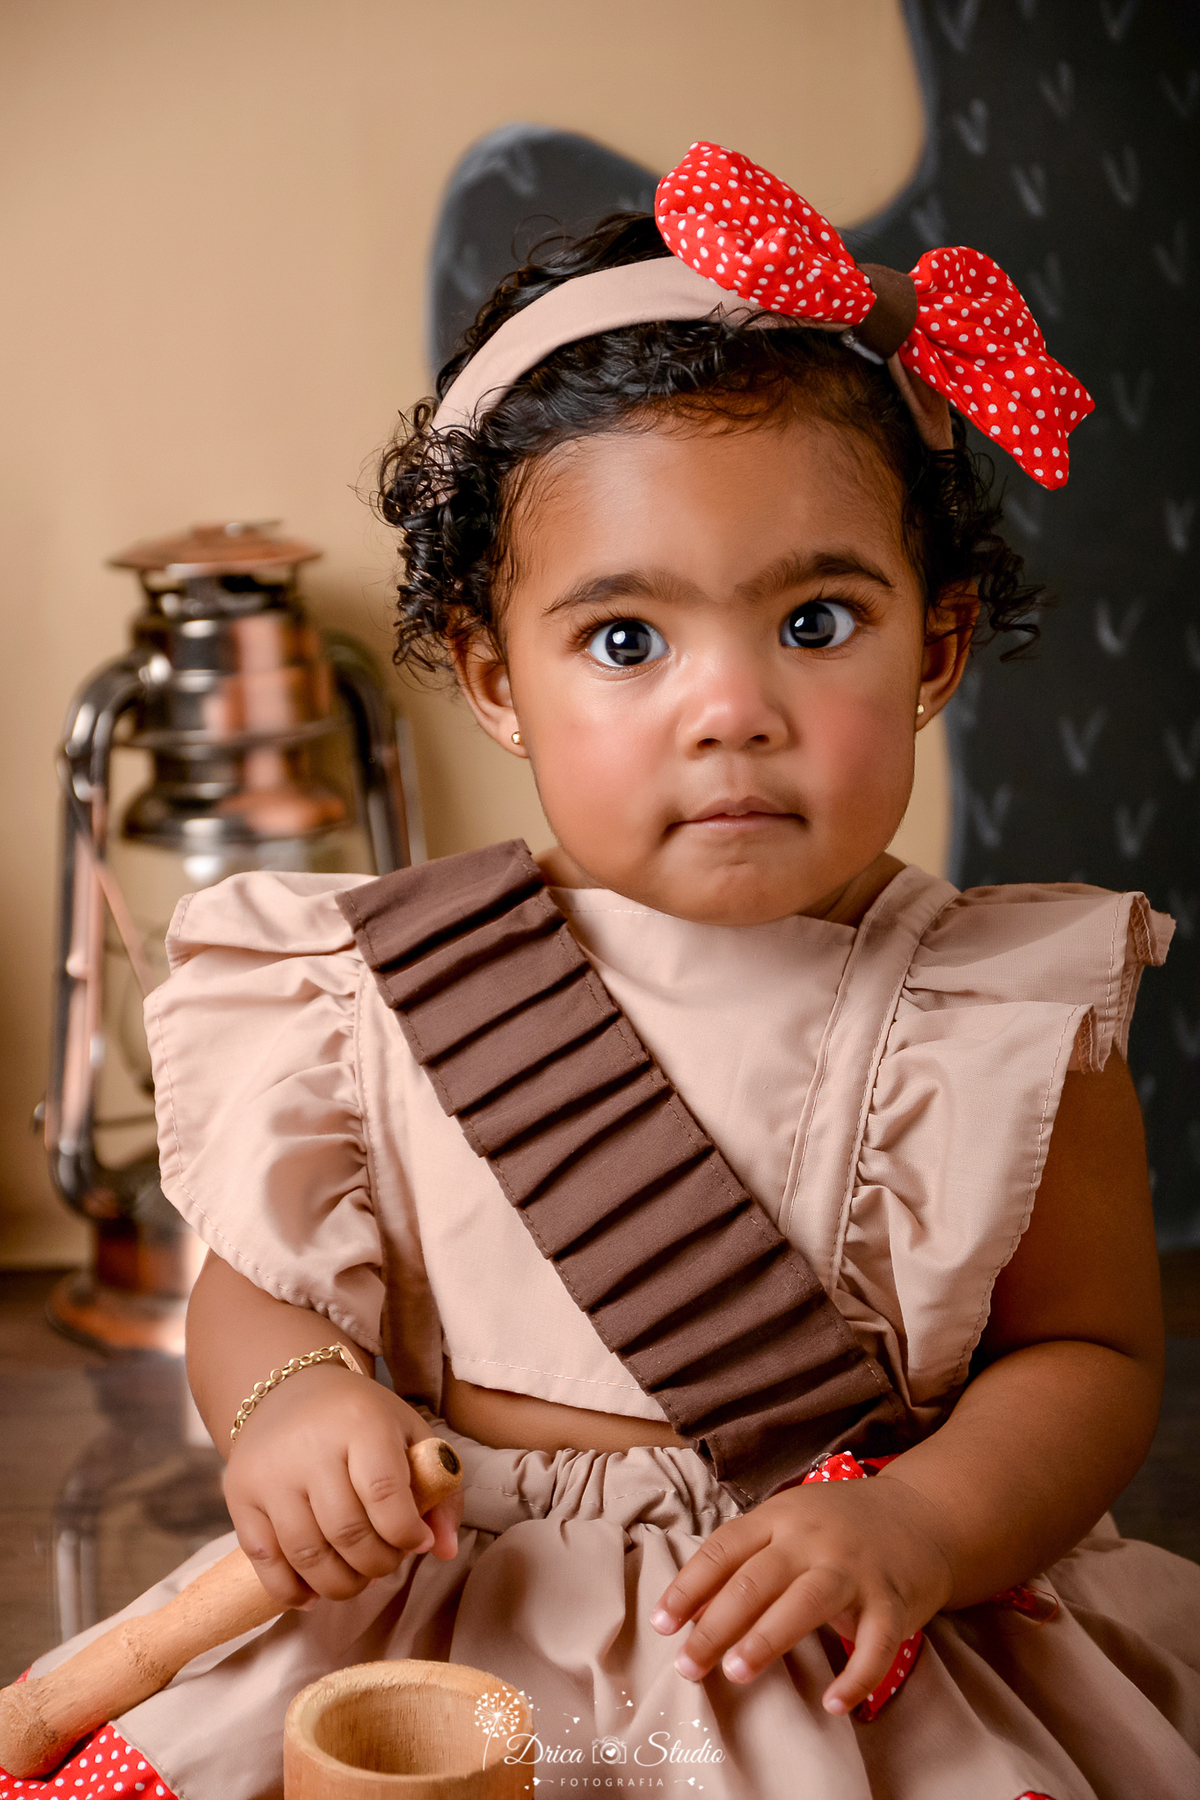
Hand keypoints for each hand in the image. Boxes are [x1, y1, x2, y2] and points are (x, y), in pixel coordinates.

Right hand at [224, 1364, 462, 1606]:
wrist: (287, 1390)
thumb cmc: (359, 1419)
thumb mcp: (408, 1433)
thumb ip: (439, 1489)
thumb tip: (442, 1550)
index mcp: (360, 1423)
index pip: (385, 1494)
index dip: (406, 1533)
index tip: (417, 1541)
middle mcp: (310, 1447)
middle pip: (347, 1533)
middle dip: (377, 1564)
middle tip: (387, 1561)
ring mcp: (270, 1473)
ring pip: (307, 1556)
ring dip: (340, 1585)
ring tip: (357, 1578)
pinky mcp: (240, 1495)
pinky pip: (265, 1562)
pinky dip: (292, 1591)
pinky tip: (315, 1591)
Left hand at [650, 1473, 953, 1713]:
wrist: (922, 1515)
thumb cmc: (839, 1527)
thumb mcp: (789, 1528)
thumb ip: (747, 1562)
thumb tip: (692, 1613)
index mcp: (780, 1519)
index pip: (724, 1550)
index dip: (689, 1586)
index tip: (661, 1624)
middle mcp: (813, 1539)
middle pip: (756, 1580)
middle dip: (716, 1625)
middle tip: (688, 1665)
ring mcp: (854, 1568)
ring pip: (806, 1602)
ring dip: (768, 1638)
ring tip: (737, 1672)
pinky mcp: (893, 1600)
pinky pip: (875, 1644)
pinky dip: (856, 1676)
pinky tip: (833, 1704)